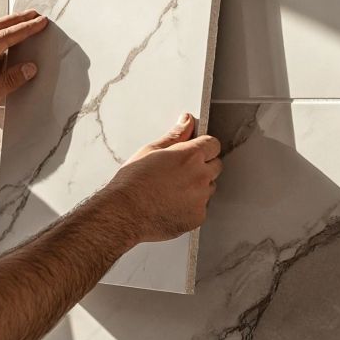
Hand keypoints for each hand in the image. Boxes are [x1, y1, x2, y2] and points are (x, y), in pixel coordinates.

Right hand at [102, 113, 222, 243]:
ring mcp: (200, 199)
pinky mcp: (197, 218)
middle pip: (215, 166)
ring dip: (198, 187)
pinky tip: (171, 205)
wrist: (124, 214)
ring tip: (171, 190)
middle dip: (202, 166)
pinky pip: (201, 208)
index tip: (194, 151)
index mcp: (190, 156)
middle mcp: (200, 177)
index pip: (213, 144)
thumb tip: (187, 122)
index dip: (203, 147)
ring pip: (208, 188)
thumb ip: (175, 136)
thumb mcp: (150, 151)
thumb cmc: (132, 184)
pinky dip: (191, 207)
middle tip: (178, 172)